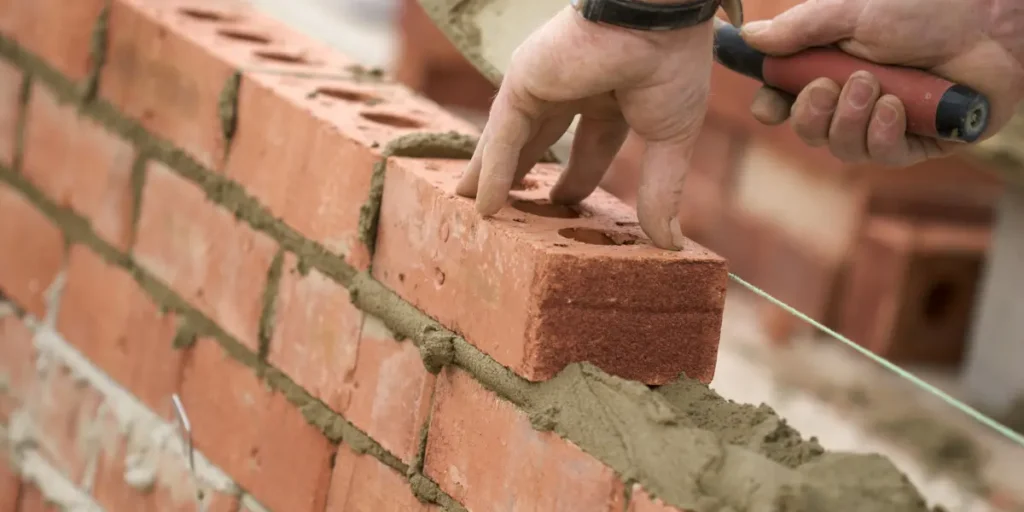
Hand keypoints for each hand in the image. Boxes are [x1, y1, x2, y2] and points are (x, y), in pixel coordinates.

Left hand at [455, 6, 713, 249]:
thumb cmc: (672, 66)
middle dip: (522, 174)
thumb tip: (669, 244)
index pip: (590, 145)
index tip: (565, 206)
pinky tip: (482, 205)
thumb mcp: (670, 140)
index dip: (578, 178)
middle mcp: (574, 88)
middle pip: (539, 142)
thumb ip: (662, 191)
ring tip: (473, 210)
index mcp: (612, 96)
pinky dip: (491, 171)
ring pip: (511, 139)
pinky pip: (502, 136)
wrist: (657, 19)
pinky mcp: (523, 82)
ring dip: (491, 175)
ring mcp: (544, 84)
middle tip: (509, 208)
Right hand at [741, 0, 1023, 166]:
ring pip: (843, 148)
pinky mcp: (918, 143)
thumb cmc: (923, 9)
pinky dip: (883, 133)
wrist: (988, 23)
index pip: (786, 100)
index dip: (772, 108)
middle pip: (809, 131)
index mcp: (831, 68)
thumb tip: (751, 38)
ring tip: (873, 86)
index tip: (768, 108)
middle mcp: (854, 100)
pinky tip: (896, 107)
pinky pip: (883, 155)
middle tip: (826, 87)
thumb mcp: (851, 13)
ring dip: (850, 120)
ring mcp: (885, 124)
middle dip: (811, 115)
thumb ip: (800, 28)